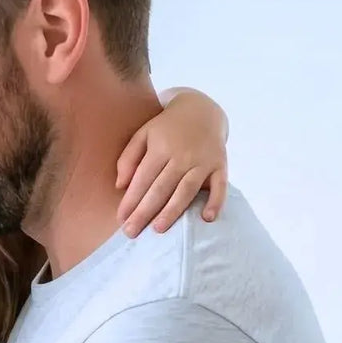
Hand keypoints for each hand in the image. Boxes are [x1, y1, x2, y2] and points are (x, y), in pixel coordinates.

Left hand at [115, 88, 228, 236]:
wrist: (202, 109)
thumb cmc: (166, 128)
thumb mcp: (143, 134)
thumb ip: (128, 158)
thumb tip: (120, 186)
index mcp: (161, 147)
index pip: (143, 179)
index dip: (131, 200)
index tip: (120, 220)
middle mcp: (182, 155)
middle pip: (161, 188)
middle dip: (145, 211)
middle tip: (131, 232)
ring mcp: (203, 160)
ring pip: (186, 190)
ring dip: (173, 210)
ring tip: (158, 229)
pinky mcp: (221, 165)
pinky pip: (220, 186)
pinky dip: (216, 202)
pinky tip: (207, 218)